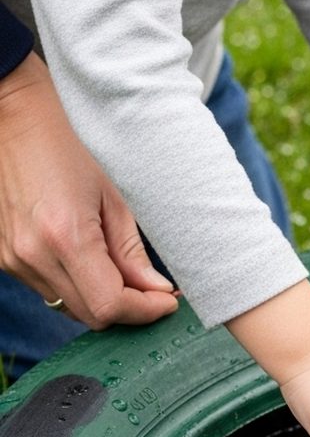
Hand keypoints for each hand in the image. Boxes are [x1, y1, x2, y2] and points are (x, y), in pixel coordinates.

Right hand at [0, 54, 179, 324]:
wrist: (13, 121)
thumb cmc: (67, 150)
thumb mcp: (113, 197)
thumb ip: (132, 253)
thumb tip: (157, 292)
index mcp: (65, 237)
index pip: (110, 305)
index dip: (144, 311)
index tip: (167, 302)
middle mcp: (33, 255)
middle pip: (92, 315)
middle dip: (129, 310)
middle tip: (153, 293)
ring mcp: (14, 260)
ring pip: (71, 308)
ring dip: (103, 301)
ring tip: (123, 275)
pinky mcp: (4, 259)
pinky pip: (51, 292)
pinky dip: (77, 289)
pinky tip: (91, 264)